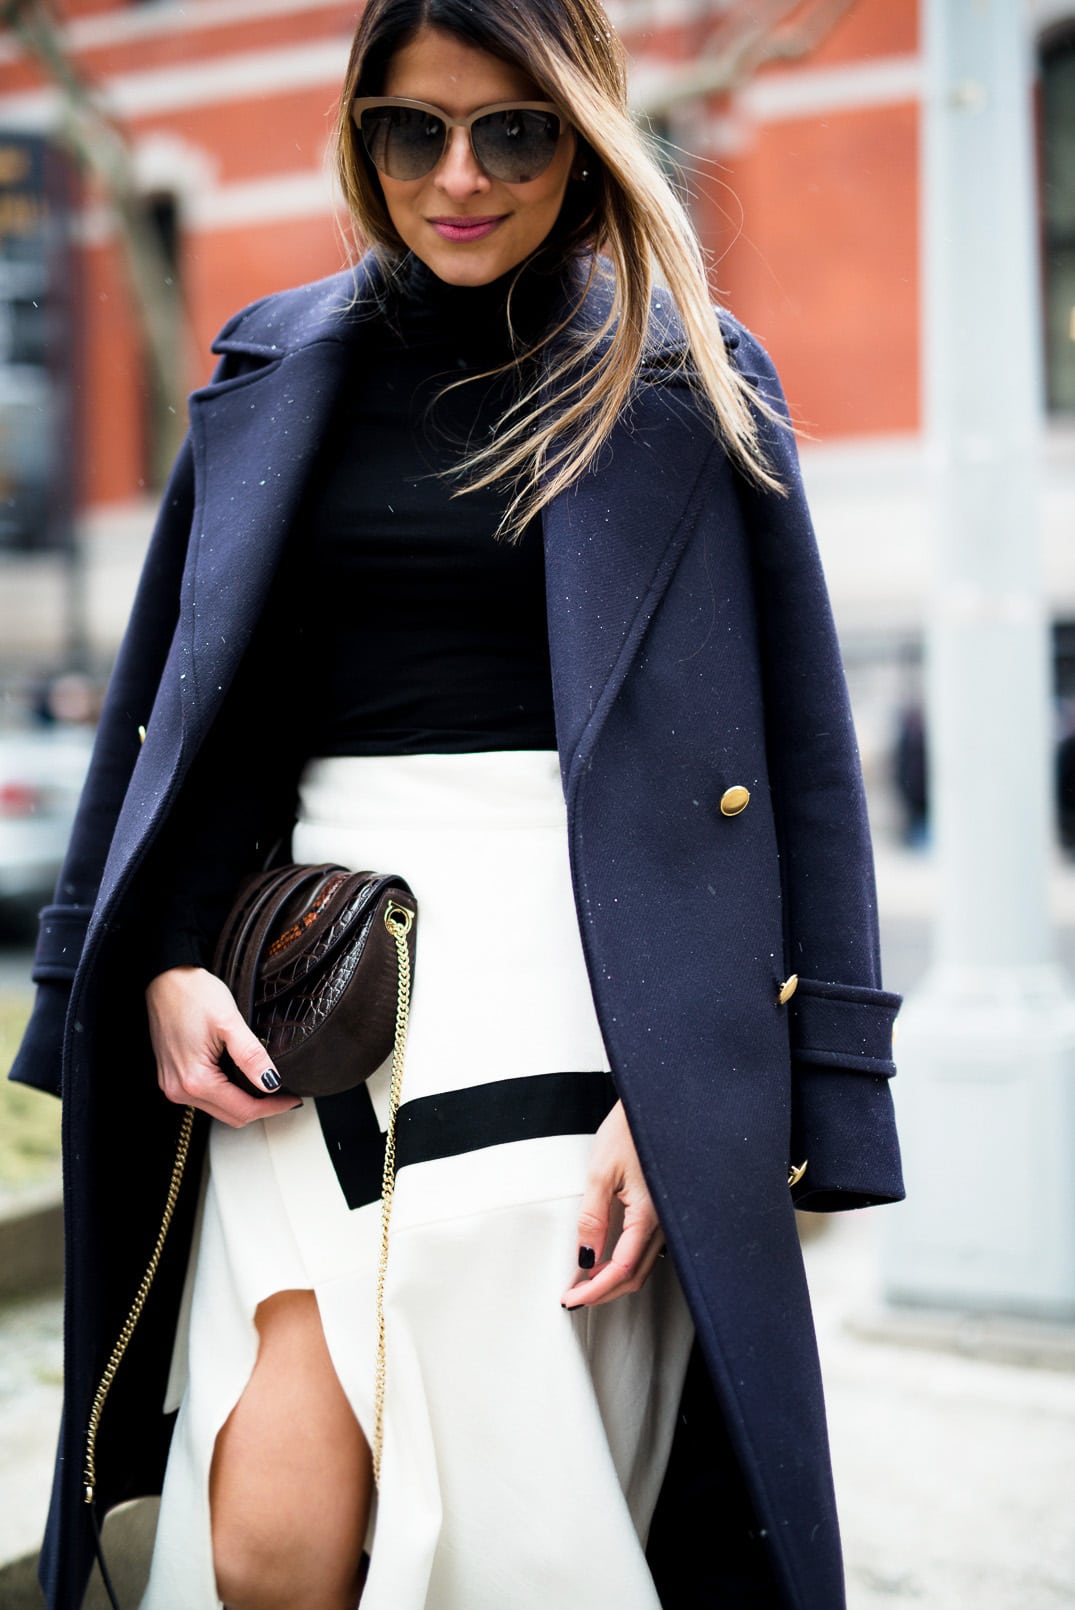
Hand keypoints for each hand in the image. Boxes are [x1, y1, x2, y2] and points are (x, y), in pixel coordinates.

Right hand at [146, 966, 300, 1127]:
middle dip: (261, 1108)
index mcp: (194, 1081)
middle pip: (231, 1116)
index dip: (272, 1107)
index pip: (243, 1110)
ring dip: (244, 1102)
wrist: (164, 978)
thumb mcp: (229, 1021)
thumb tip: (272, 1082)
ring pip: (218, 1109)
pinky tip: (242, 1078)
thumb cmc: (193, 994)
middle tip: (285, 1095)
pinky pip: (205, 1097)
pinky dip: (227, 1093)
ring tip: (267, 1085)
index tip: (293, 1099)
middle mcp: (179, 1090)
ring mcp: (173, 1085)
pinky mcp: (173, 1077)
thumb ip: (251, 1055)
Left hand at [560, 1099, 664, 1309]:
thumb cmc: (631, 1131)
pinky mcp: (663, 1212)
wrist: (654, 1108)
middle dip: (603, 1293)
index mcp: (649, 1214)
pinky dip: (626, 1264)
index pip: (622, 1269)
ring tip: (586, 1283)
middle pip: (635, 1276)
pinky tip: (607, 1260)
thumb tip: (585, 1257)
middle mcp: (663, 1223)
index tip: (572, 1298)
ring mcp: (666, 1219)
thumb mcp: (602, 1172)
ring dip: (614, 1281)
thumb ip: (593, 1217)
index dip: (595, 1290)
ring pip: (643, 1267)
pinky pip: (647, 1251)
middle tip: (575, 1297)